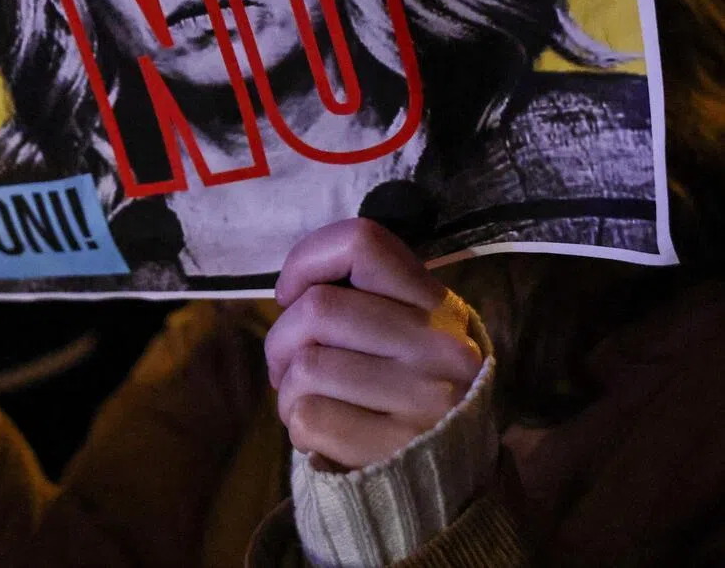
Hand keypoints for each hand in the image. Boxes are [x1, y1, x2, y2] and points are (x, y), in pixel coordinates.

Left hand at [265, 218, 482, 471]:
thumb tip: (294, 287)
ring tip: (305, 400)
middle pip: (318, 308)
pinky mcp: (395, 452)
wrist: (452, 492)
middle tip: (285, 362)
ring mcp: (424, 402)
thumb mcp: (413, 336)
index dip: (307, 259)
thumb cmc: (411, 396)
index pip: (362, 243)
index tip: (291, 292)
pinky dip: (297, 423)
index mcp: (440, 307)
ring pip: (307, 365)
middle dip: (281, 337)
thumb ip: (367, 300)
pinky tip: (319, 433)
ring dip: (288, 386)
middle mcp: (440, 348)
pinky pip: (309, 415)